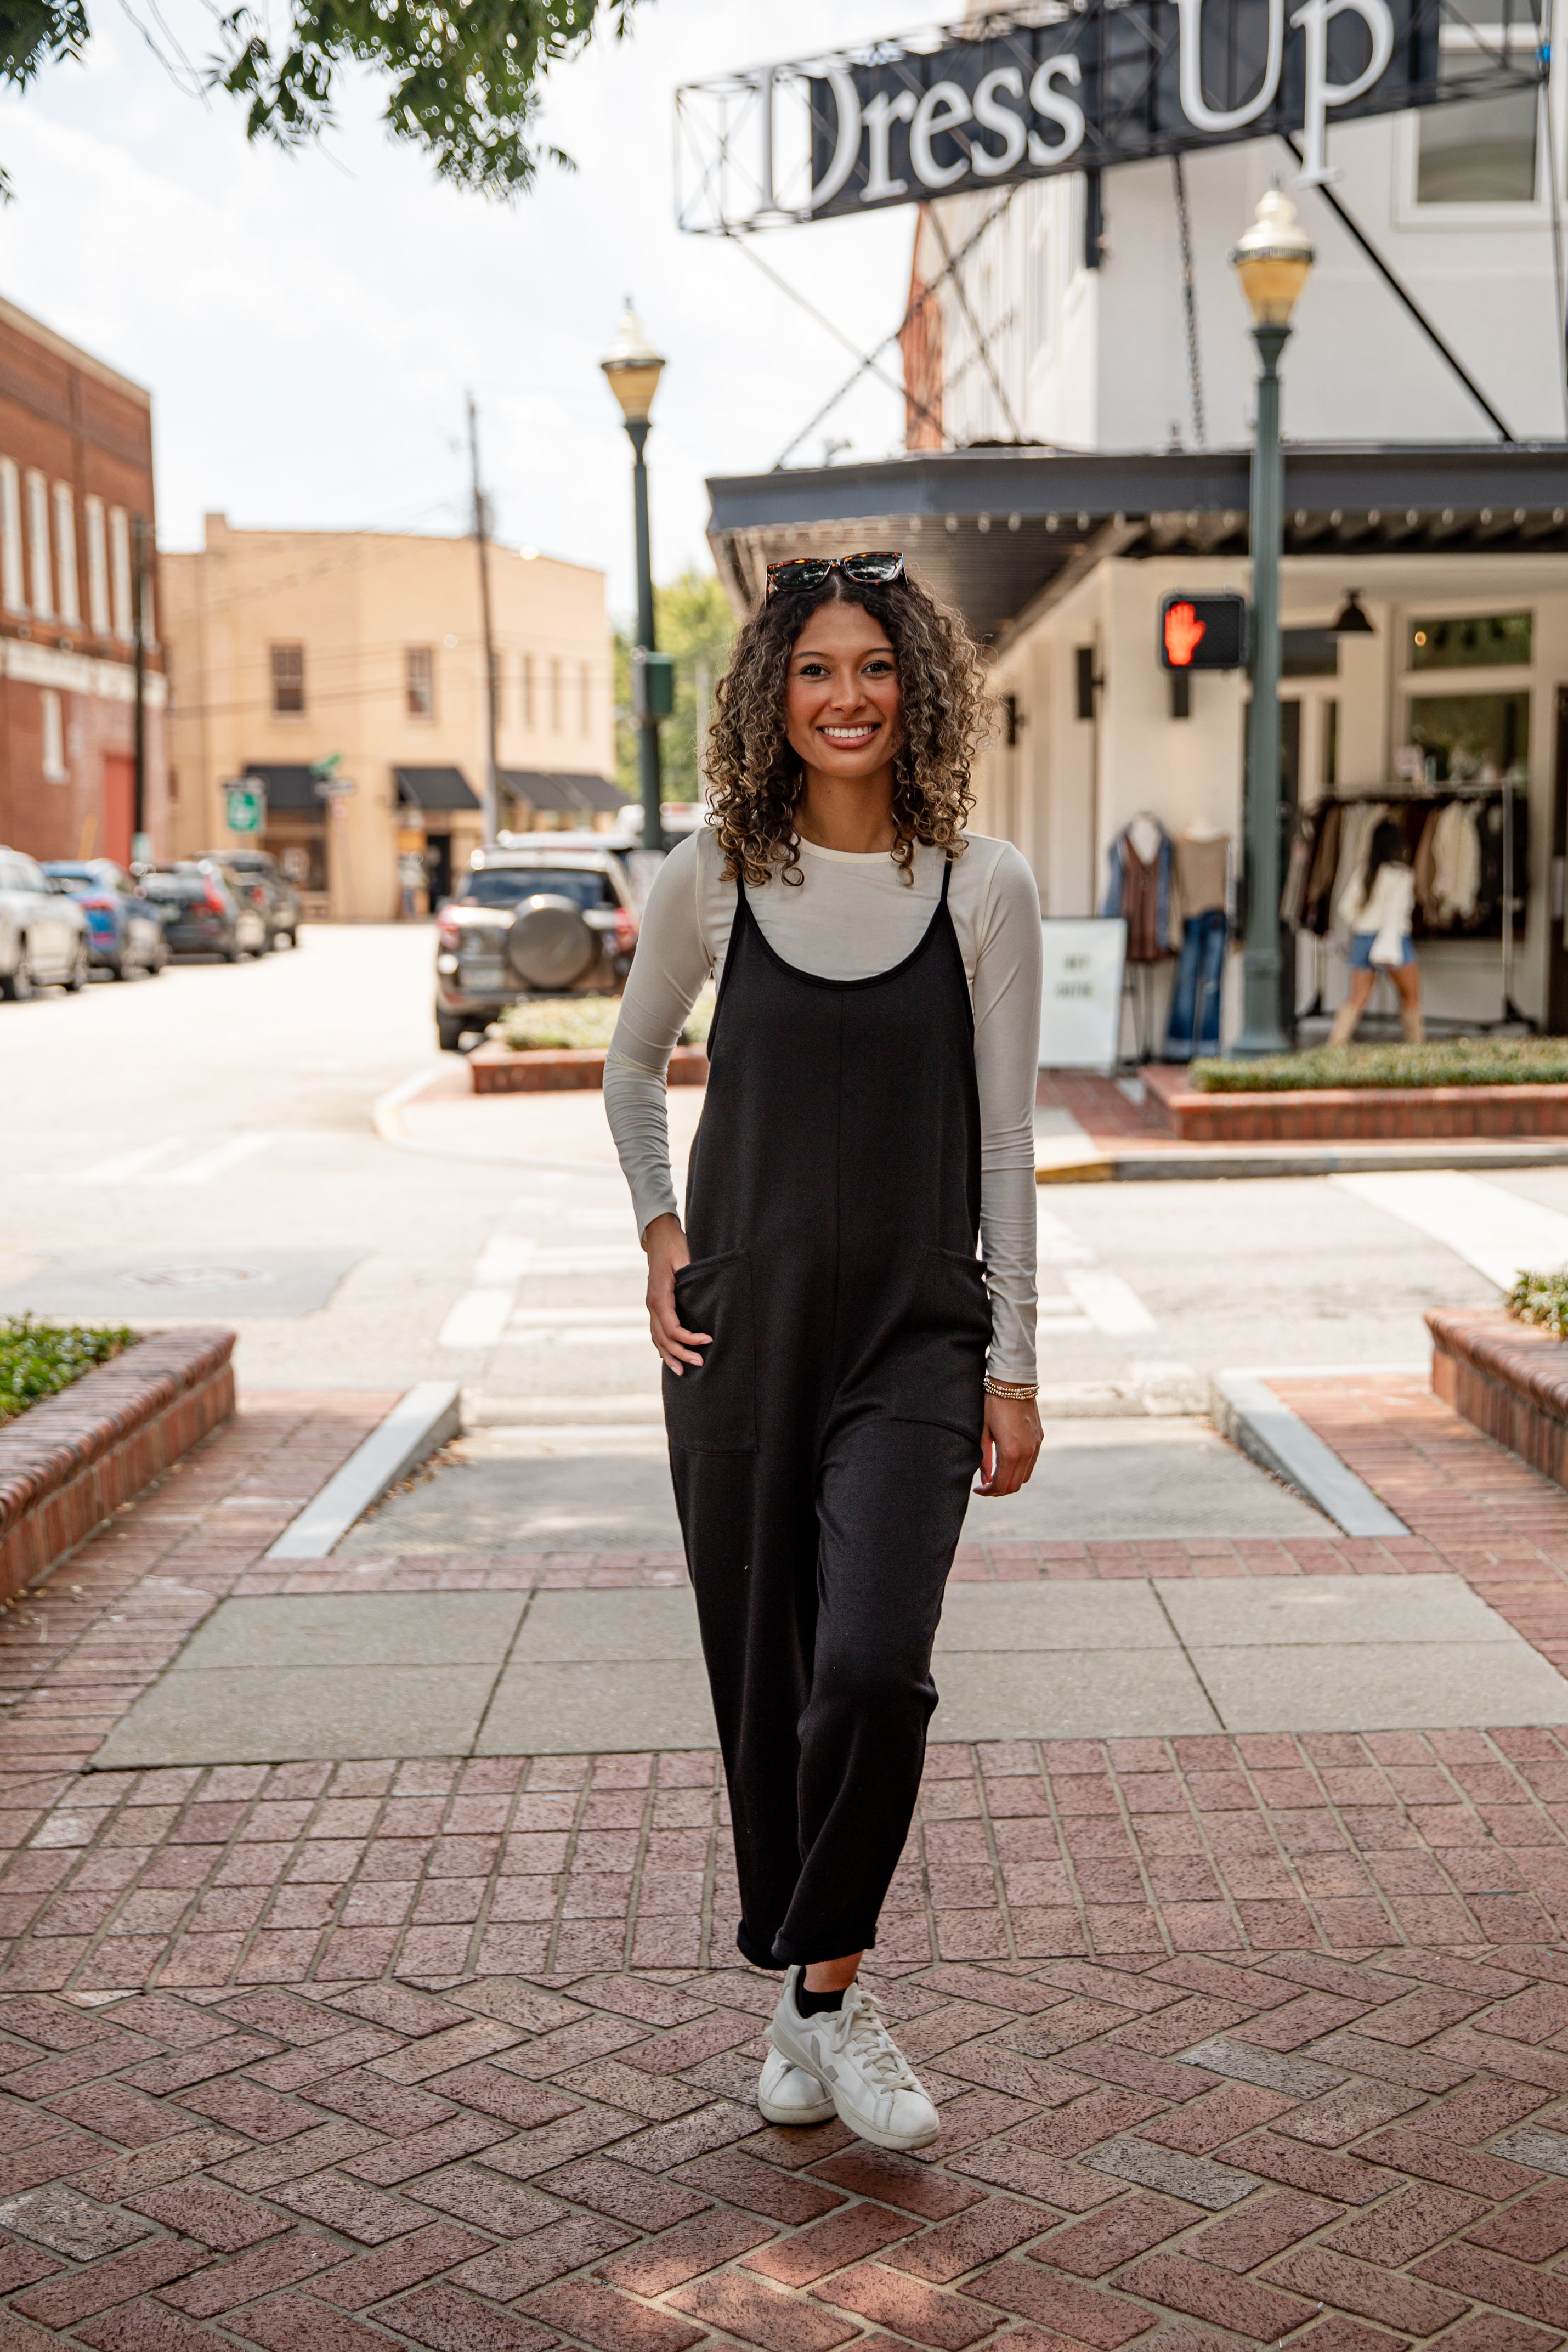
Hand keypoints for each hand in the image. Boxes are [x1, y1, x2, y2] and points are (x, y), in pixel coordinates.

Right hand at [644, 1213, 711, 1374]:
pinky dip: (661, 1346)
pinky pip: (655, 1330)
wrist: (659, 1236)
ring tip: (682, 1371)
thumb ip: (692, 1276)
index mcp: (660, 1296)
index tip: (708, 1340)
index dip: (689, 1339)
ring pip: (656, 1338)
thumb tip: (706, 1291)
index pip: (673, 1328)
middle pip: (664, 1338)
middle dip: (681, 1353)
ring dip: (669, 1355)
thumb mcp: (685, 1257)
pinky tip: (667, 1357)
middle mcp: (652, 1304)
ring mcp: (651, 1305)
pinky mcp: (654, 1304)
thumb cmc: (674, 1245)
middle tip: (700, 1363)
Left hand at [975, 1391, 1041, 1497]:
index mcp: (1010, 1452)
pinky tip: (1008, 1462)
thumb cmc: (993, 1404)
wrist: (1014, 1383)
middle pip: (1015, 1486)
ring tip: (996, 1476)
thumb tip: (985, 1481)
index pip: (1001, 1485)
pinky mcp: (1040, 1439)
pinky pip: (1031, 1463)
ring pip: (1025, 1476)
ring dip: (1011, 1481)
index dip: (988, 1492)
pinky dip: (1020, 1469)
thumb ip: (984, 1459)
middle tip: (986, 1486)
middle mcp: (1027, 1452)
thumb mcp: (983, 1432)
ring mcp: (1036, 1446)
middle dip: (999, 1490)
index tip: (978, 1490)